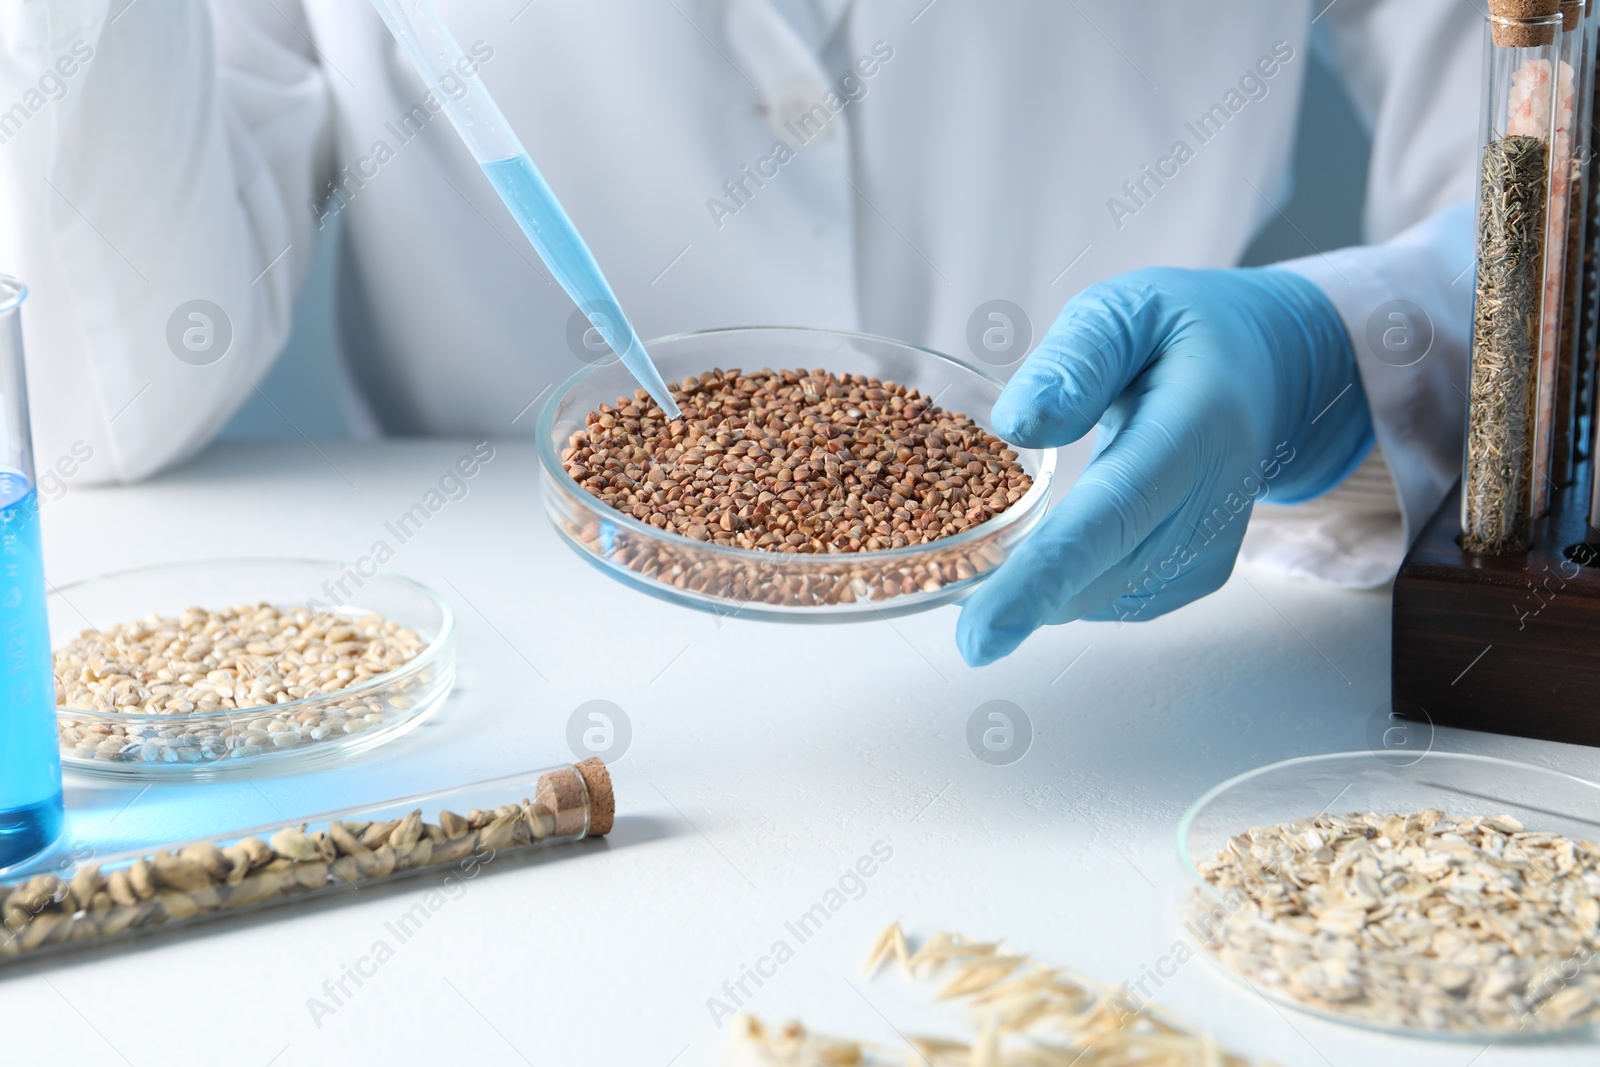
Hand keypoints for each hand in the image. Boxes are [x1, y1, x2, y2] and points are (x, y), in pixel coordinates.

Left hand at [956, 266, 1373, 664]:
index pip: (1113, 516)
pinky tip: (1034, 544)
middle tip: (933, 586)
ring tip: (978, 543)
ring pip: (1094, 597)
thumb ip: (1077, 360)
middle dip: (1010, 599)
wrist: (1264, 371)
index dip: (1043, 579)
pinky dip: (1058, 581)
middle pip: (1098, 575)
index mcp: (1195, 428)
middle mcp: (1212, 504)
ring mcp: (1208, 550)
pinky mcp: (1192, 576)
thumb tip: (1019, 425)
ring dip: (1029, 587)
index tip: (982, 634)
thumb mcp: (1126, 309)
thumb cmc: (1180, 334)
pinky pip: (1104, 596)